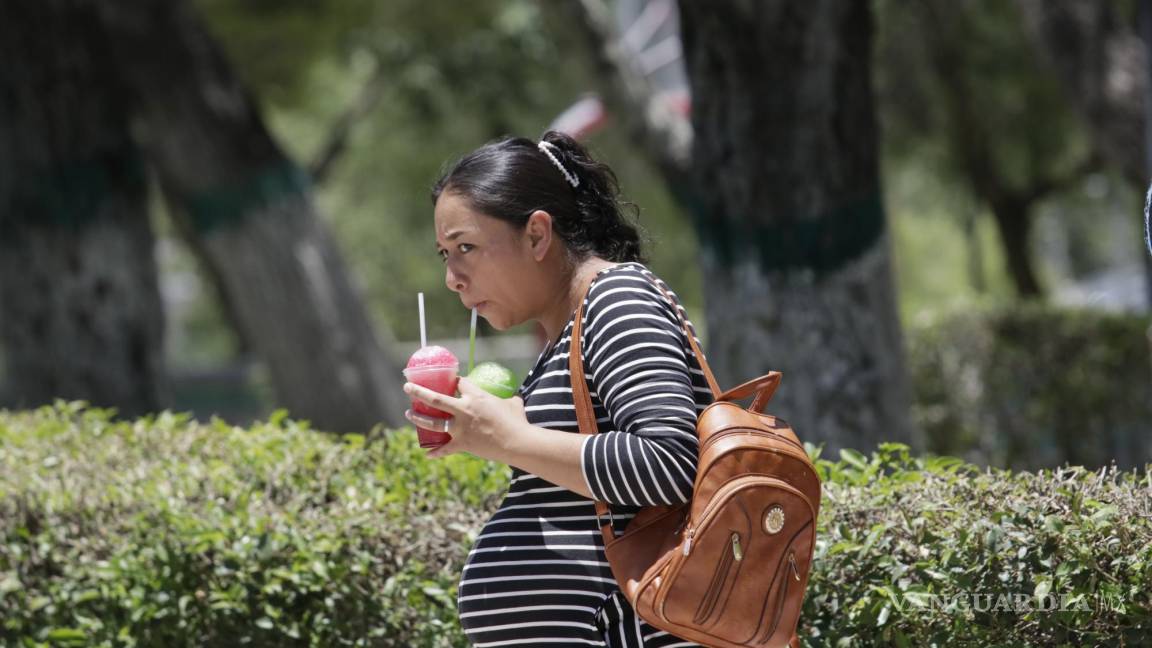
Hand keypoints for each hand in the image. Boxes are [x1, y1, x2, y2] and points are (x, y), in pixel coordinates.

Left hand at [403, 377, 527, 459]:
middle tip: (406, 387)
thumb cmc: (517, 421)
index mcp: (476, 396)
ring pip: (433, 422)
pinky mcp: (462, 444)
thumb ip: (510, 398)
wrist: (517, 442)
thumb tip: (514, 397)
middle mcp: (463, 410)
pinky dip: (436, 452)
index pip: (459, 383)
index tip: (451, 382)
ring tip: (408, 413)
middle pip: (435, 399)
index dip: (454, 381)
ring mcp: (460, 428)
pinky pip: (445, 449)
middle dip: (418, 392)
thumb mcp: (513, 403)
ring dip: (418, 418)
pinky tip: (427, 454)